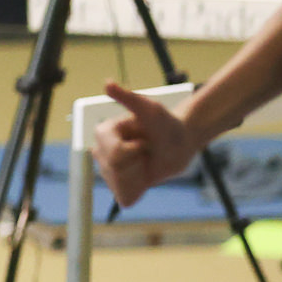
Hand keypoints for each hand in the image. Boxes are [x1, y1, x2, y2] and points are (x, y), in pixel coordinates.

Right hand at [91, 80, 196, 207]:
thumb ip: (128, 98)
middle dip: (137, 162)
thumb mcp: (151, 109)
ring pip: (121, 185)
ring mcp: (109, 171)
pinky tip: (144, 175)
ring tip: (145, 161)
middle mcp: (100, 152)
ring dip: (139, 176)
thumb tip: (107, 83)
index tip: (144, 140)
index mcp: (103, 133)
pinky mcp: (120, 186)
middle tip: (146, 150)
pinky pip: (125, 198)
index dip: (134, 150)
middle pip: (116, 171)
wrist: (180, 141)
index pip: (113, 154)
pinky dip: (139, 189)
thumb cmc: (166, 123)